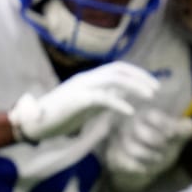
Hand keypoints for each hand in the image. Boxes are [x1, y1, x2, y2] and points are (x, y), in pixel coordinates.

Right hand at [8, 61, 158, 142]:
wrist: (34, 123)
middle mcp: (87, 79)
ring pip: (114, 79)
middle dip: (141, 77)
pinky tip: (130, 111)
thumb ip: (103, 99)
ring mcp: (81, 87)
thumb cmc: (59, 116)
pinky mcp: (77, 100)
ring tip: (150, 96)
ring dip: (135, 86)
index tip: (152, 84)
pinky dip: (119, 102)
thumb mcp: (87, 106)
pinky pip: (102, 97)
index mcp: (89, 79)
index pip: (118, 68)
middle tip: (157, 88)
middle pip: (119, 70)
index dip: (137, 73)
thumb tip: (121, 97)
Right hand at [105, 108, 191, 191]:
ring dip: (150, 156)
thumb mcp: (177, 138)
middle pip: (140, 131)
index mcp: (145, 114)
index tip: (173, 134)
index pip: (152, 115)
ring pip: (132, 148)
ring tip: (158, 159)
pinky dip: (140, 168)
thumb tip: (190, 126)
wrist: (140, 167)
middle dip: (158, 142)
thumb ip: (186, 129)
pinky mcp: (114, 156)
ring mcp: (119, 140)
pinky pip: (125, 162)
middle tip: (166, 148)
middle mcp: (129, 124)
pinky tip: (146, 168)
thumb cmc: (161, 147)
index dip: (165, 125)